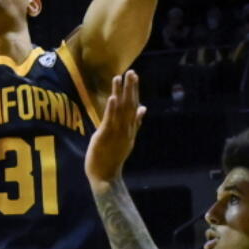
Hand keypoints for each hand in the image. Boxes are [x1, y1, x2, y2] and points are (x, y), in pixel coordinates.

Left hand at [85, 71, 145, 186]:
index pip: (134, 106)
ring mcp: (116, 132)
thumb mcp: (127, 139)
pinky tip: (112, 97)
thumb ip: (135, 123)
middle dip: (130, 88)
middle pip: (130, 105)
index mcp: (130, 128)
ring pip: (120, 109)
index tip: (134, 77)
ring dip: (120, 93)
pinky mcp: (105, 136)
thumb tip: (144, 108)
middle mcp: (126, 129)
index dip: (134, 91)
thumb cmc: (113, 157)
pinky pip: (110, 120)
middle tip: (131, 72)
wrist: (106, 176)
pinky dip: (111, 108)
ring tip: (120, 78)